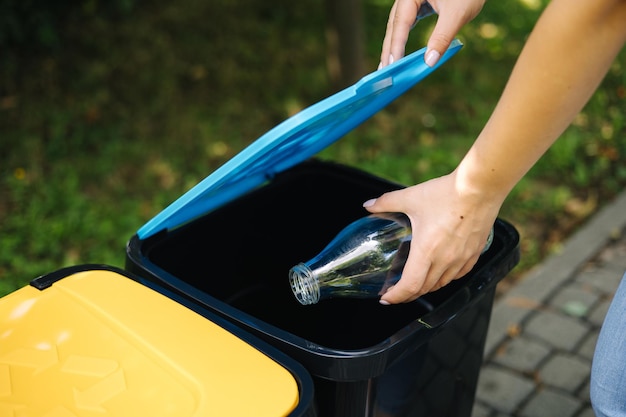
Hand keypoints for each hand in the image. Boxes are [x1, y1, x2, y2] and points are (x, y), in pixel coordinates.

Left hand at [363, 170, 501, 303]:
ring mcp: (462, 259)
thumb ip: (387, 202)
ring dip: (426, 288)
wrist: (480, 187)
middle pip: (424, 289)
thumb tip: (368, 205)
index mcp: (427, 251)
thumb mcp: (411, 197)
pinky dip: (445, 279)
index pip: (410, 286)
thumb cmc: (446, 193)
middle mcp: (445, 260)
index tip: (385, 298)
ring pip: (441, 284)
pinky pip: (458, 275)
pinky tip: (441, 273)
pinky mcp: (474, 253)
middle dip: (408, 294)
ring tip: (415, 285)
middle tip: (396, 292)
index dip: (396, 296)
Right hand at [380, 0, 484, 67]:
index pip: (400, 21)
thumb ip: (443, 37)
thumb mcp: (458, 13)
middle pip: (394, 25)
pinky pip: (406, 24)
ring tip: (387, 66)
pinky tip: (399, 52)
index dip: (396, 44)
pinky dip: (402, 39)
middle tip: (384, 72)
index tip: (392, 65)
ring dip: (393, 46)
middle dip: (389, 49)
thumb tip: (429, 62)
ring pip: (398, 25)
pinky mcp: (418, 4)